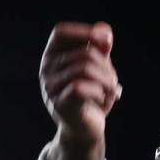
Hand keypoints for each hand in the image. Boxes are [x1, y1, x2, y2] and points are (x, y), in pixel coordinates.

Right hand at [39, 21, 121, 151]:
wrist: (87, 130)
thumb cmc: (92, 96)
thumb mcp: (99, 68)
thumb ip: (100, 48)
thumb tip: (104, 30)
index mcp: (53, 56)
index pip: (60, 32)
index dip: (84, 33)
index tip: (106, 43)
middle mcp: (46, 69)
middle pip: (84, 53)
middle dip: (107, 67)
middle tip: (112, 82)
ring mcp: (50, 86)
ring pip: (85, 68)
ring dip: (107, 80)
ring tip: (110, 91)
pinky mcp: (59, 103)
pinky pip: (81, 87)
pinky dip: (100, 92)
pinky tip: (102, 100)